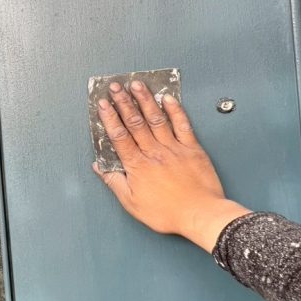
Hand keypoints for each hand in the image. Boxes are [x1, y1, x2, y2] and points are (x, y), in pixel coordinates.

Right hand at [92, 80, 249, 250]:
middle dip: (123, 102)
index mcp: (138, 165)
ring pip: (156, 118)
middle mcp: (154, 152)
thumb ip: (114, 182)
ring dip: (145, 100)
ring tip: (137, 85)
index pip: (119, 136)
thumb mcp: (132, 203)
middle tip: (116, 87)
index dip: (110, 118)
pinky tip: (168, 98)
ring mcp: (173, 148)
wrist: (200, 215)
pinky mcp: (192, 148)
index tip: (103, 104)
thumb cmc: (168, 213)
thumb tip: (100, 167)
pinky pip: (182, 124)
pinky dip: (175, 110)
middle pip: (135, 122)